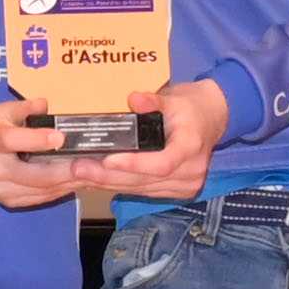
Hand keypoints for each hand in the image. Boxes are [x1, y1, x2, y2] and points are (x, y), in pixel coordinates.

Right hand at [0, 100, 88, 208]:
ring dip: (70, 183)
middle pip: (33, 174)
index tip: (59, 137)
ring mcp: (1, 189)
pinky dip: (62, 189)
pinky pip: (41, 197)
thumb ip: (25, 108)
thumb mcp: (2, 110)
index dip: (35, 140)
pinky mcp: (10, 201)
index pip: (11, 141)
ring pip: (41, 189)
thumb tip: (45, 104)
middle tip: (92, 164)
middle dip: (65, 171)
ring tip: (93, 173)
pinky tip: (79, 181)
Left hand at [70, 74, 233, 201]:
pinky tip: (96, 180)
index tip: (107, 160)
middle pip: (145, 180)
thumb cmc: (190, 107)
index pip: (161, 163)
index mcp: (191, 147)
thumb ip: (154, 101)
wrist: (211, 119)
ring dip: (109, 183)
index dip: (134, 164)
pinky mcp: (175, 191)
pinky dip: (119, 184)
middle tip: (78, 168)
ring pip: (140, 188)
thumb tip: (133, 99)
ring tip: (80, 174)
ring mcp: (184, 185)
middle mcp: (190, 172)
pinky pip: (143, 190)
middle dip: (108, 176)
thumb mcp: (174, 98)